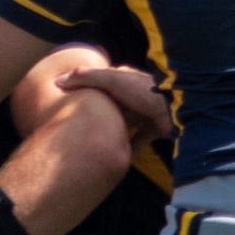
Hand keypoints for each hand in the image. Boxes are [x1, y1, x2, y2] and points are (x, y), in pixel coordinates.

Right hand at [57, 62, 174, 143]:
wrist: (175, 109)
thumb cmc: (143, 91)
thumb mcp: (112, 80)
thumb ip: (86, 78)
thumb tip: (58, 81)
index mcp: (124, 79)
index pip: (102, 82)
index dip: (87, 90)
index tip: (71, 101)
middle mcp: (135, 95)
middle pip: (114, 105)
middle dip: (101, 114)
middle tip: (80, 127)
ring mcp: (145, 112)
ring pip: (126, 123)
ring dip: (114, 132)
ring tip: (95, 143)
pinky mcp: (154, 129)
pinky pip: (139, 140)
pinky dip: (130, 148)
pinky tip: (117, 156)